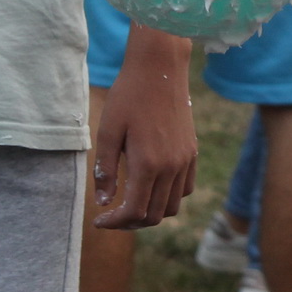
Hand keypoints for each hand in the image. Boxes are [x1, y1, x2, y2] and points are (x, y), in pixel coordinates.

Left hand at [91, 29, 197, 229]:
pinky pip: (185, 188)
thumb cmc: (128, 96)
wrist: (160, 68)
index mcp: (147, 164)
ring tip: (132, 202)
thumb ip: (105, 170)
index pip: (133, 212)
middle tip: (112, 214)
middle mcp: (171, 167)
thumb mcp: (108, 132)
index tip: (99, 220)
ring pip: (171, 206)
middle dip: (130, 222)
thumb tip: (103, 203)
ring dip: (151, 211)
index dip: (114, 223)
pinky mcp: (192, 151)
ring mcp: (185, 159)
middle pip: (153, 215)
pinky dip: (168, 196)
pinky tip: (152, 186)